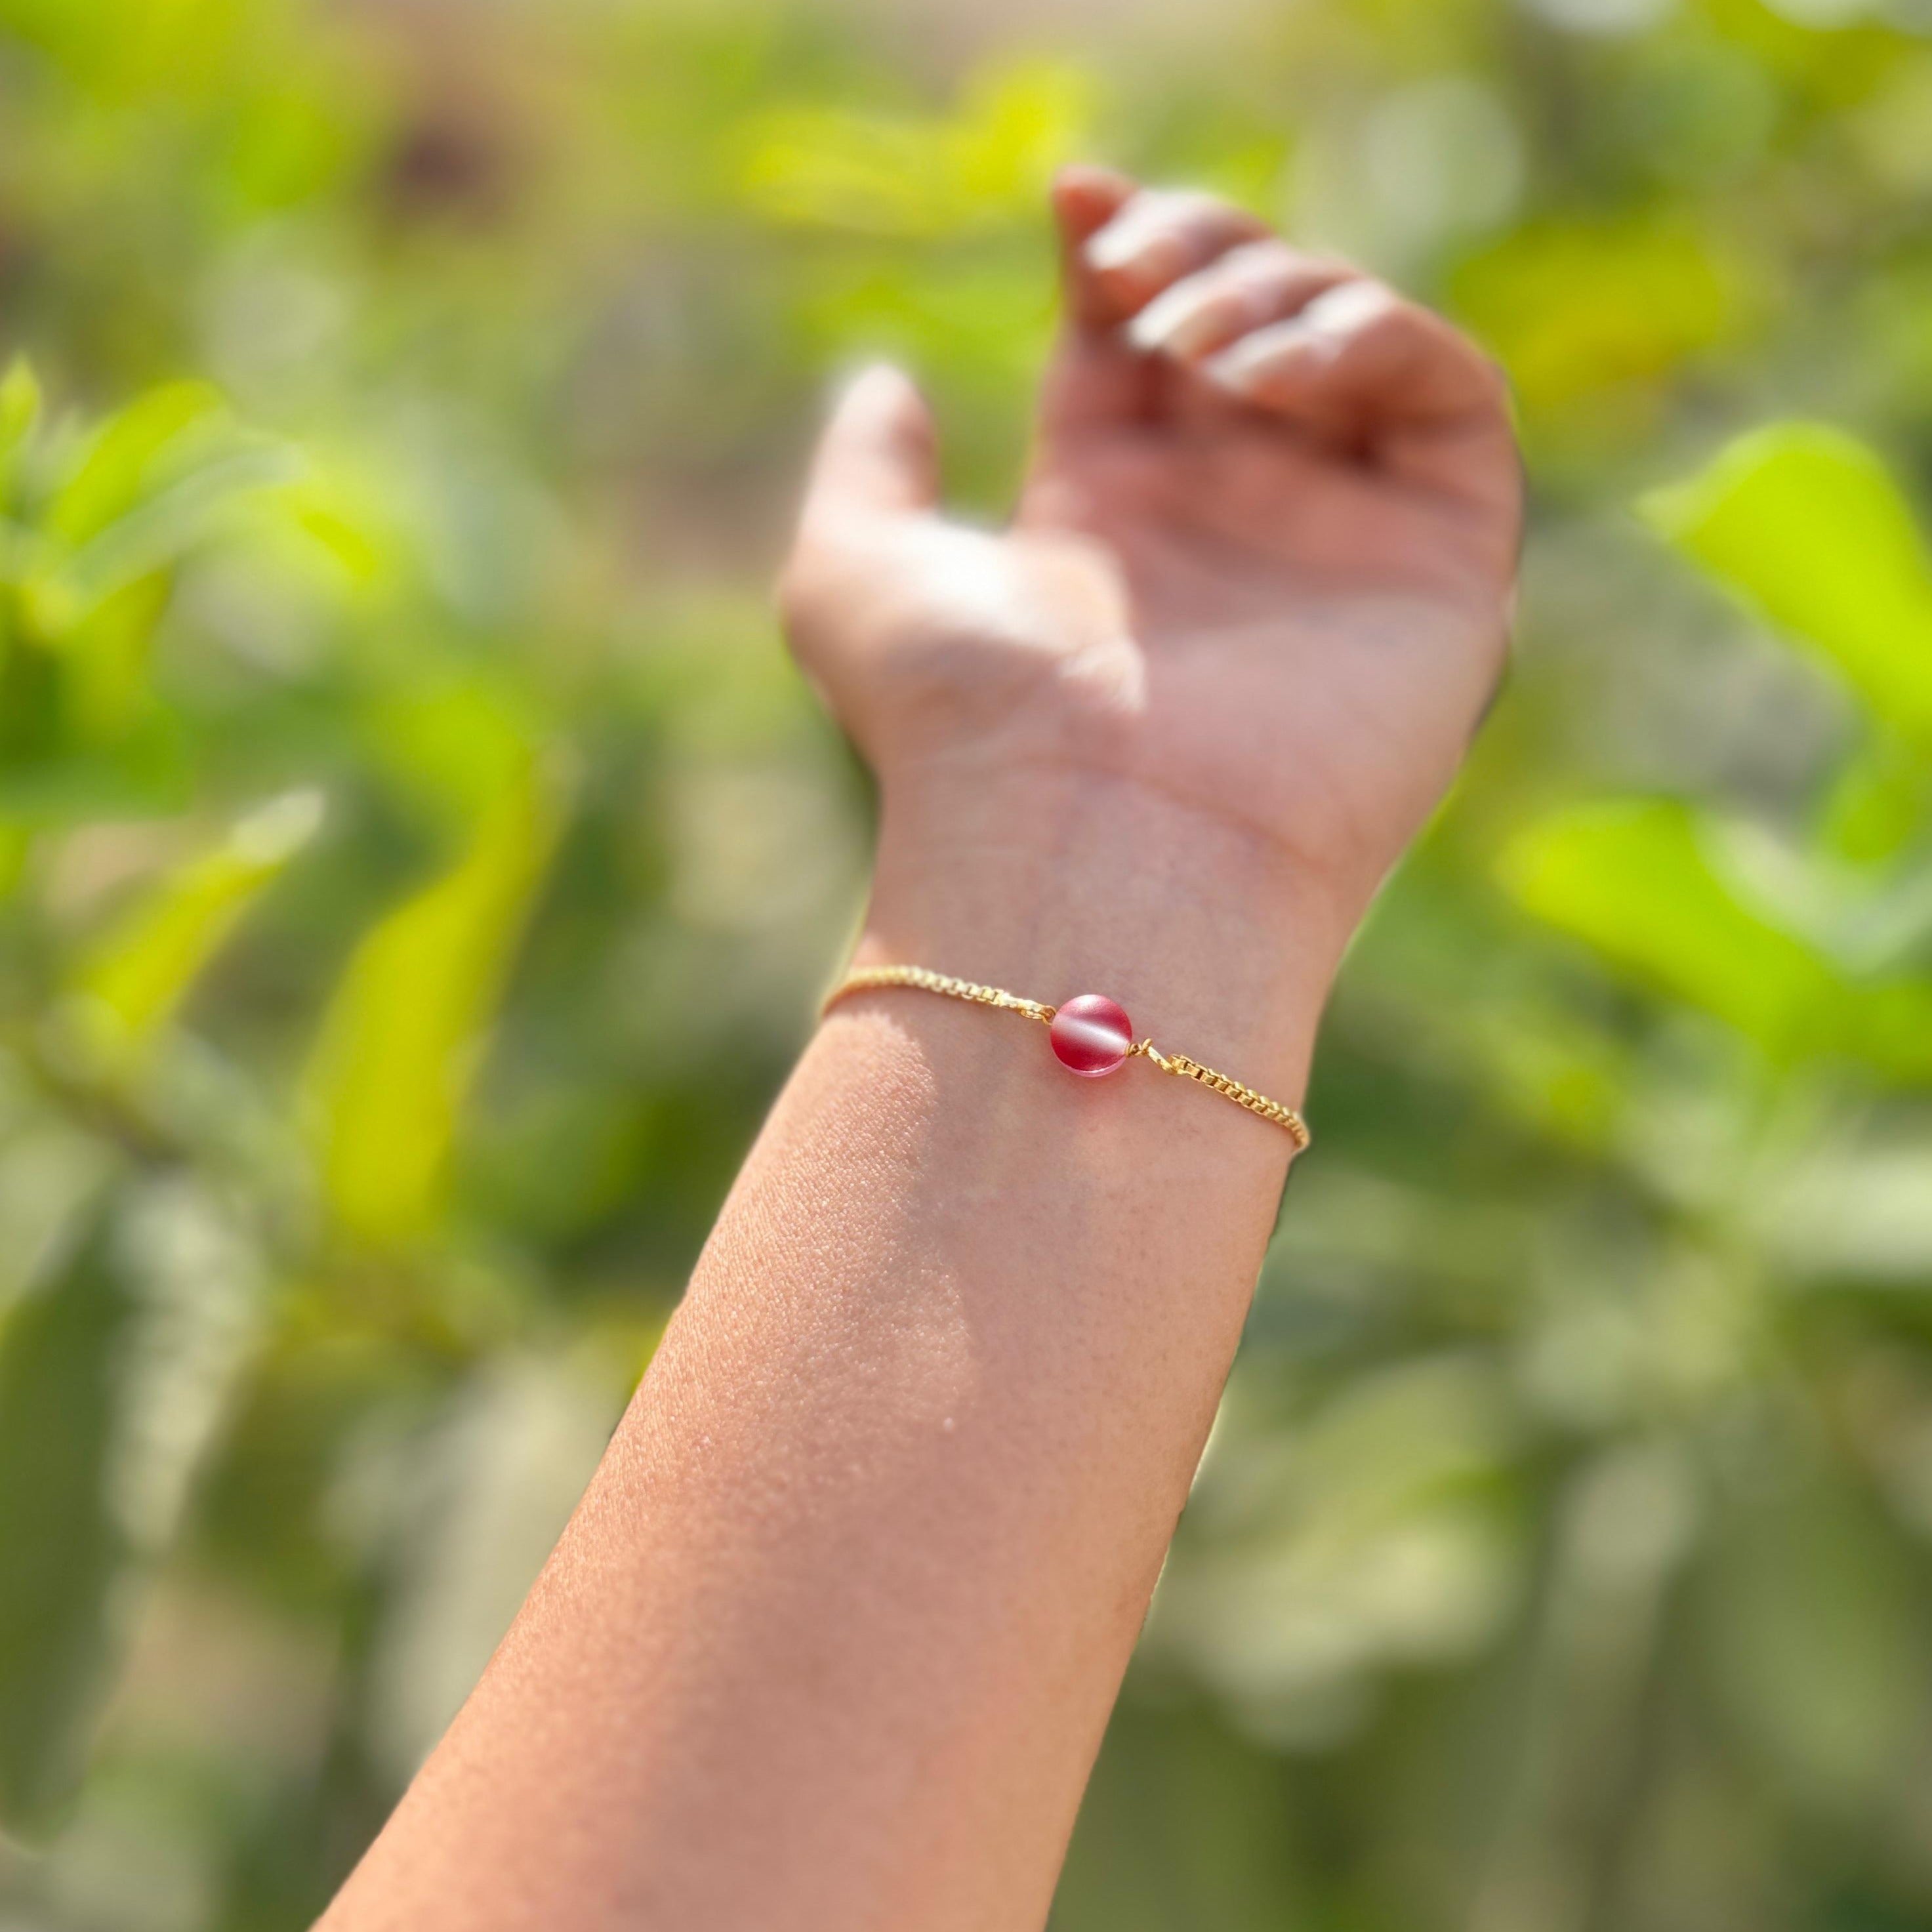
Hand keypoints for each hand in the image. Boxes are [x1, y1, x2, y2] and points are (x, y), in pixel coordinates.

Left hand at [780, 166, 1520, 938]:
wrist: (1088, 841)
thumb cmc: (965, 727)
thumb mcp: (855, 577)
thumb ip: (864, 471)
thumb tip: (886, 377)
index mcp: (1109, 514)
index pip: (1140, 336)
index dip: (1119, 248)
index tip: (1074, 202)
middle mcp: (1229, 520)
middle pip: (1247, 310)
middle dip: (1196, 246)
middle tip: (1125, 272)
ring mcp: (1338, 538)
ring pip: (1353, 333)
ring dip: (1275, 287)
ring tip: (1188, 345)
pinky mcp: (1442, 563)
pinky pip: (1451, 393)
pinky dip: (1375, 338)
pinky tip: (1272, 378)